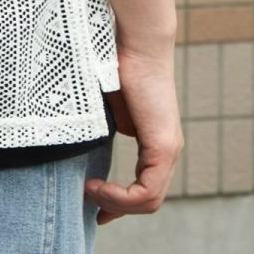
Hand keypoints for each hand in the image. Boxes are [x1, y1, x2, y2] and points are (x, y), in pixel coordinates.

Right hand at [84, 42, 182, 224]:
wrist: (135, 42)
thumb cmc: (117, 66)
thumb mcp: (109, 110)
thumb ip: (107, 131)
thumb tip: (85, 151)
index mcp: (157, 143)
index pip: (146, 189)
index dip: (121, 203)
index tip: (96, 205)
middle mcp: (168, 151)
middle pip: (148, 201)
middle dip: (117, 209)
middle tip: (93, 211)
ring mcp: (168, 150)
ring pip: (148, 201)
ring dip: (116, 204)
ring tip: (90, 192)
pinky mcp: (163, 146)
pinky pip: (146, 192)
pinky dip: (120, 197)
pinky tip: (97, 186)